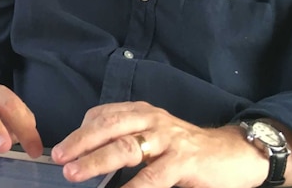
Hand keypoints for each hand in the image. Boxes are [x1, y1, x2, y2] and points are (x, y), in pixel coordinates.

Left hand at [50, 101, 267, 187]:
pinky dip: (132, 187)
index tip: (62, 149)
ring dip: (96, 162)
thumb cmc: (185, 148)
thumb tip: (88, 153)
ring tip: (74, 174)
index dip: (80, 131)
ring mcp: (167, 139)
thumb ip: (127, 137)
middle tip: (59, 158)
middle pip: (107, 127)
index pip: (102, 115)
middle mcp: (151, 120)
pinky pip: (152, 176)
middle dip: (79, 143)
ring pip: (124, 148)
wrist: (232, 154)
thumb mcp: (153, 134)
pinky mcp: (183, 161)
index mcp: (141, 112)